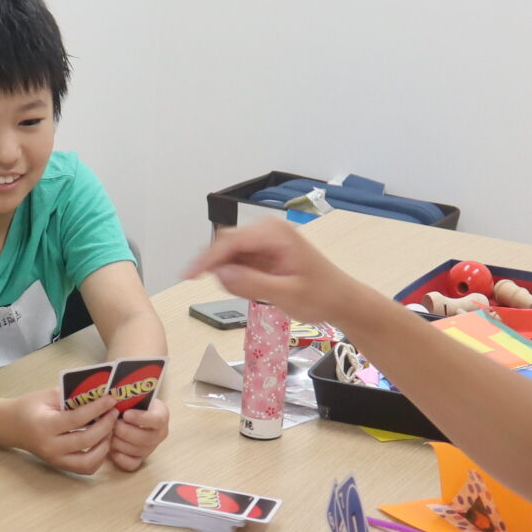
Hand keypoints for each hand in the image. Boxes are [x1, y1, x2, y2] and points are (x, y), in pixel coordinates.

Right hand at [1, 389, 116, 473]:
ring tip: (109, 430)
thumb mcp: (48, 395)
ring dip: (105, 446)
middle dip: (106, 426)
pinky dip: (98, 457)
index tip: (111, 399)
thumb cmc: (30, 407)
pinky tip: (101, 442)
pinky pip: (85, 468)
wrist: (12, 426)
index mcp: (45, 426)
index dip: (98, 408)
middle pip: (86, 440)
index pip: (77, 419)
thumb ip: (73, 396)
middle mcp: (50, 447)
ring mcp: (55, 460)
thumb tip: (100, 394)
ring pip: (89, 462)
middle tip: (114, 413)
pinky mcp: (60, 465)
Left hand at [106, 400, 168, 473]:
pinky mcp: (140, 460)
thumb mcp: (131, 395)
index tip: (126, 414)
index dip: (141, 418)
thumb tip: (112, 399)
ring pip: (136, 451)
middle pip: (145, 439)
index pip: (157, 420)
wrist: (128, 412)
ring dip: (119, 443)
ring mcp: (150, 448)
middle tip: (112, 425)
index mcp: (161, 415)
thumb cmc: (129, 402)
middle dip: (125, 432)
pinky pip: (131, 465)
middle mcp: (159, 434)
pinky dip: (120, 458)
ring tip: (108, 433)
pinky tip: (112, 448)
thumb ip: (127, 397)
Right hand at [184, 221, 359, 324]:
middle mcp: (268, 230)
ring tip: (252, 292)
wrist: (342, 300)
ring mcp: (266, 240)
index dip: (207, 258)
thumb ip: (251, 283)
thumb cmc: (321, 296)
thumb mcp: (286, 294)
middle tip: (224, 290)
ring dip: (230, 273)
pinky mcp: (265, 252)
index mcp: (274, 233)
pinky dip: (238, 276)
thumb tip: (219, 273)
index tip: (189, 275)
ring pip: (230, 253)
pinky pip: (239, 261)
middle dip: (218, 266)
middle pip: (226, 243)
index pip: (230, 241)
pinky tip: (254, 288)